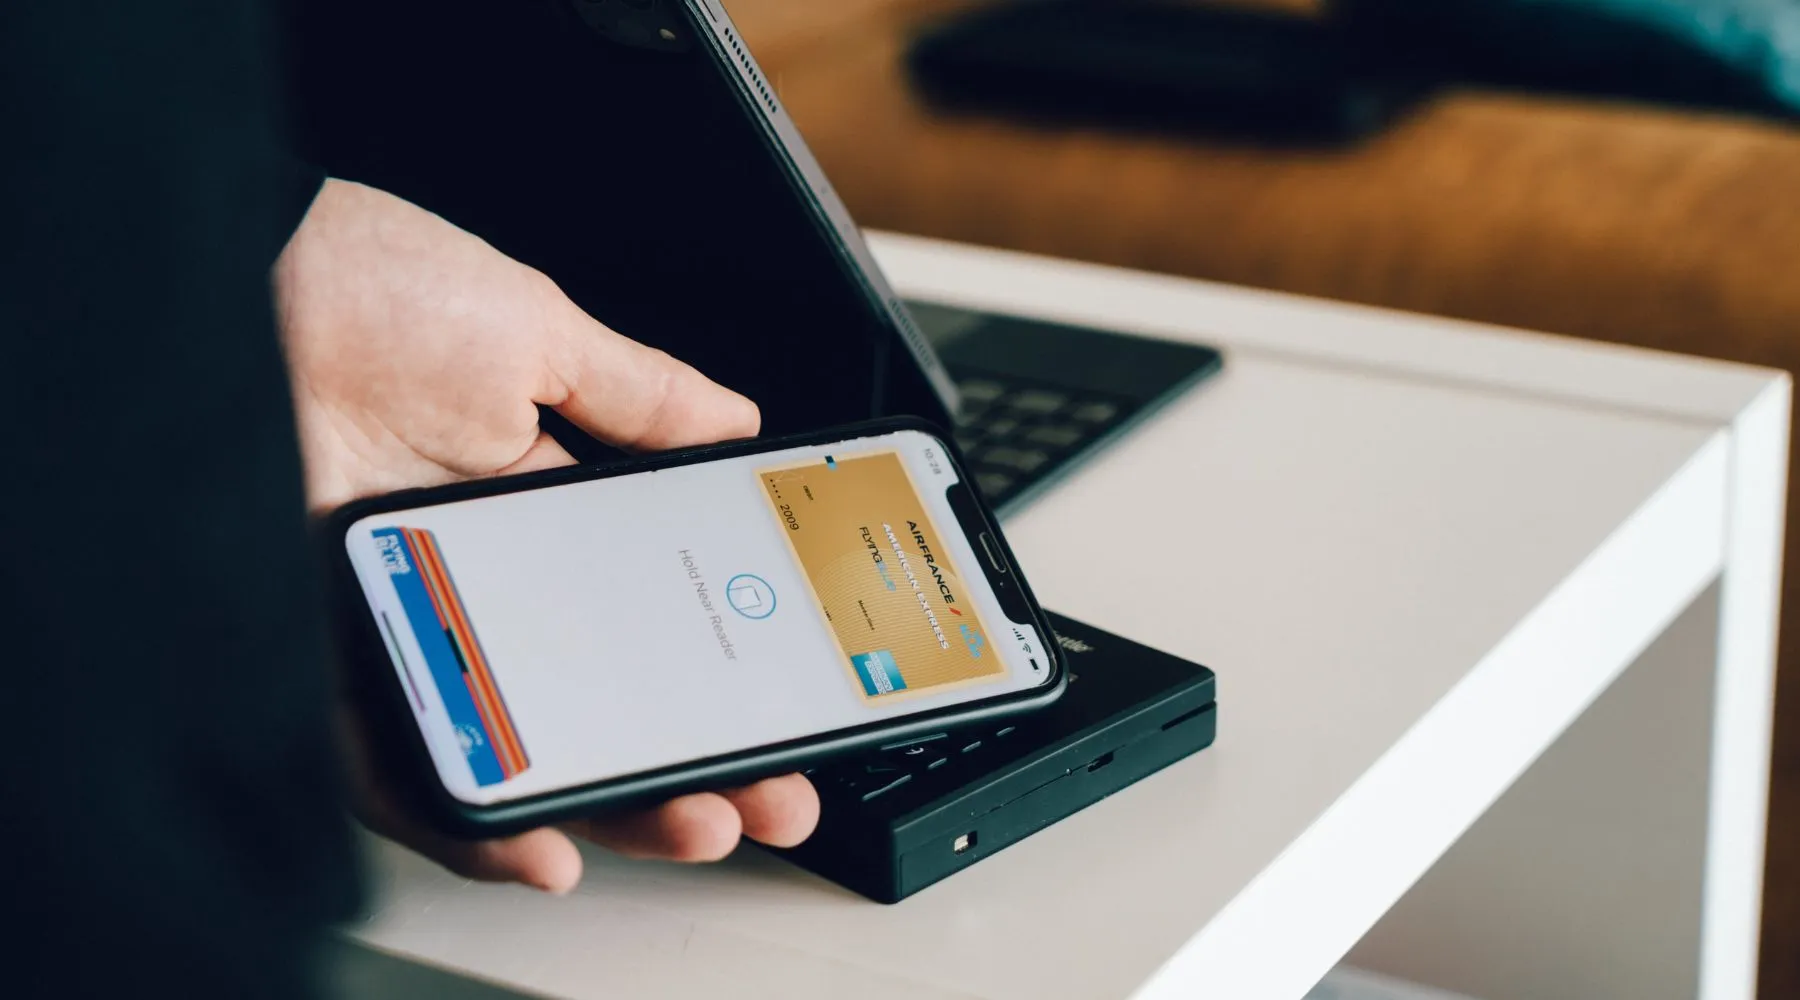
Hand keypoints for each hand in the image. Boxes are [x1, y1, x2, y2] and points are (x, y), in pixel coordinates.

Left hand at [276, 179, 817, 891]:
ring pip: (515, 749)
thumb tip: (732, 425)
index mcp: (530, 512)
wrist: (231, 269)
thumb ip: (639, 394)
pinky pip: (397, 767)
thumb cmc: (364, 285)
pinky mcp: (334, 660)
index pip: (644, 617)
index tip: (787, 701)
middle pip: (596, 701)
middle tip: (767, 789)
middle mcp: (473, 582)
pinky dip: (467, 819)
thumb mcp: (535, 334)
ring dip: (610, 803)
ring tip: (692, 822)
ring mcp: (407, 626)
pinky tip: (540, 845)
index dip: (719, 668)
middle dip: (691, 758)